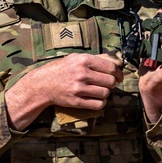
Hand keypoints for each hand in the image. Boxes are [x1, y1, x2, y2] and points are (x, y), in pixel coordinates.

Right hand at [5, 53, 122, 130]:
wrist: (42, 84)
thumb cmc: (63, 69)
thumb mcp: (77, 58)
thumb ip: (98, 58)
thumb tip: (118, 62)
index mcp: (84, 60)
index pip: (111, 67)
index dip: (119, 73)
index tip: (119, 76)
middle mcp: (81, 74)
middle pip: (111, 81)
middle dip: (112, 83)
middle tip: (108, 83)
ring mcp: (78, 88)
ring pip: (106, 93)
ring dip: (106, 93)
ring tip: (100, 90)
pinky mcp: (76, 101)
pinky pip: (98, 104)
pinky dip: (101, 102)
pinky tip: (97, 98)